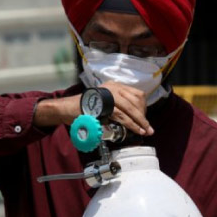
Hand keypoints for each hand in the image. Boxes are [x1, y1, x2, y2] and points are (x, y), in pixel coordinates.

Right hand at [32, 82, 152, 135]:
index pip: (137, 94)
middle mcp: (113, 87)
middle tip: (148, 129)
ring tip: (144, 131)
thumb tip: (135, 118)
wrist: (67, 109)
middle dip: (143, 117)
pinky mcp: (103, 104)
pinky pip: (121, 115)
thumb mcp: (106, 104)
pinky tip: (136, 130)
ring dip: (139, 121)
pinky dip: (131, 124)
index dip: (143, 108)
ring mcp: (107, 94)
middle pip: (136, 101)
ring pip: (130, 108)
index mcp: (115, 86)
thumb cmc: (86, 109)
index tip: (144, 120)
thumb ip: (119, 107)